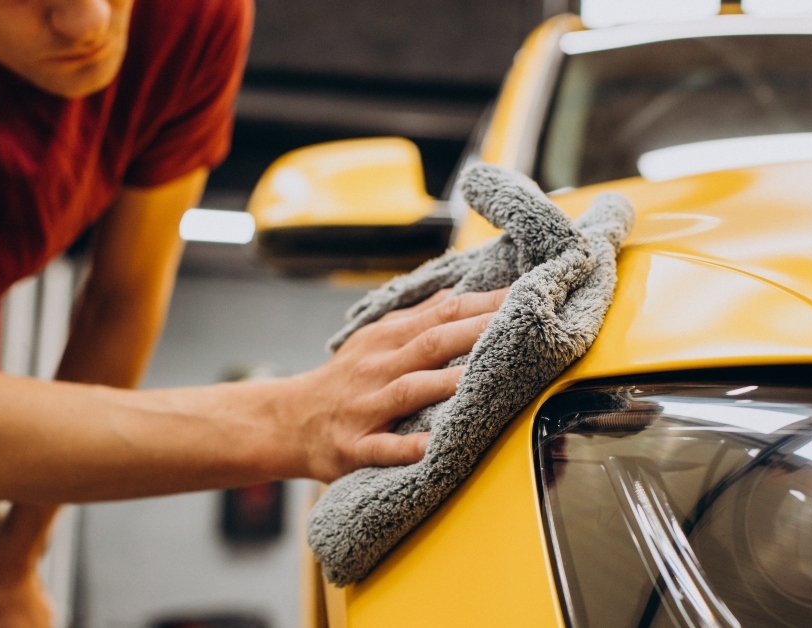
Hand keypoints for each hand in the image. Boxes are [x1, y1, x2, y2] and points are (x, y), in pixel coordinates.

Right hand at [286, 288, 508, 480]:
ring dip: (447, 384)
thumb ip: (418, 317)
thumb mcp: (375, 339)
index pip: (443, 313)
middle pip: (432, 344)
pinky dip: (408, 447)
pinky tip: (434, 447)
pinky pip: (384, 447)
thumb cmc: (344, 379)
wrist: (287, 420)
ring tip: (485, 381)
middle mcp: (378, 367)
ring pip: (410, 391)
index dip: (484, 304)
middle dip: (476, 333)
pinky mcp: (354, 446)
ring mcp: (365, 407)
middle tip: (520, 326)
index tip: (525, 296)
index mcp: (387, 338)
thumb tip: (461, 292)